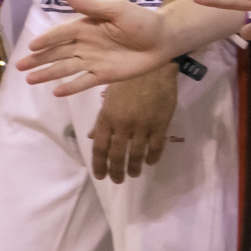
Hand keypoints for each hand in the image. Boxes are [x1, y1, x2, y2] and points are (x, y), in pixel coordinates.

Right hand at [18, 0, 175, 95]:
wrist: (163, 39)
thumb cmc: (141, 21)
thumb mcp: (116, 10)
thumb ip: (91, 6)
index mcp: (85, 27)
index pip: (60, 34)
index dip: (45, 41)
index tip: (30, 47)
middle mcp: (85, 45)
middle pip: (56, 53)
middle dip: (38, 59)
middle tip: (19, 66)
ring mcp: (93, 61)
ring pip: (65, 68)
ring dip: (47, 74)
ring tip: (30, 80)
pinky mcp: (104, 75)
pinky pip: (83, 82)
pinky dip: (70, 87)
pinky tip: (56, 92)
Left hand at [89, 65, 178, 183]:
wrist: (153, 69)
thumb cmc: (127, 81)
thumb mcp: (109, 99)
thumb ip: (101, 120)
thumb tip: (90, 137)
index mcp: (107, 118)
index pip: (99, 147)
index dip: (99, 164)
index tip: (100, 175)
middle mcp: (123, 125)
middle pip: (117, 155)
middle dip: (116, 171)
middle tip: (117, 180)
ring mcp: (142, 126)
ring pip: (136, 154)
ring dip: (133, 167)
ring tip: (133, 174)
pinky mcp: (160, 124)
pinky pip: (156, 146)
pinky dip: (152, 157)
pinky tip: (150, 162)